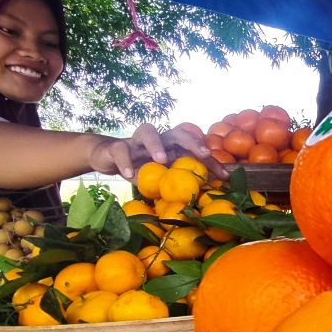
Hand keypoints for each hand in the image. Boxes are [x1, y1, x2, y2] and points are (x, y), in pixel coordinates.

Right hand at [88, 122, 228, 179]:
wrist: (107, 157)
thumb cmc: (140, 168)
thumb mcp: (161, 177)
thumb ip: (177, 183)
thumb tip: (202, 200)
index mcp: (172, 147)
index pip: (195, 150)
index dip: (211, 161)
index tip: (225, 176)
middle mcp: (158, 140)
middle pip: (177, 132)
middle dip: (192, 141)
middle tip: (203, 154)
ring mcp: (136, 141)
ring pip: (147, 131)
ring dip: (156, 143)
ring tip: (161, 159)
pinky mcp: (116, 147)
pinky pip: (121, 150)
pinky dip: (126, 162)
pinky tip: (131, 175)